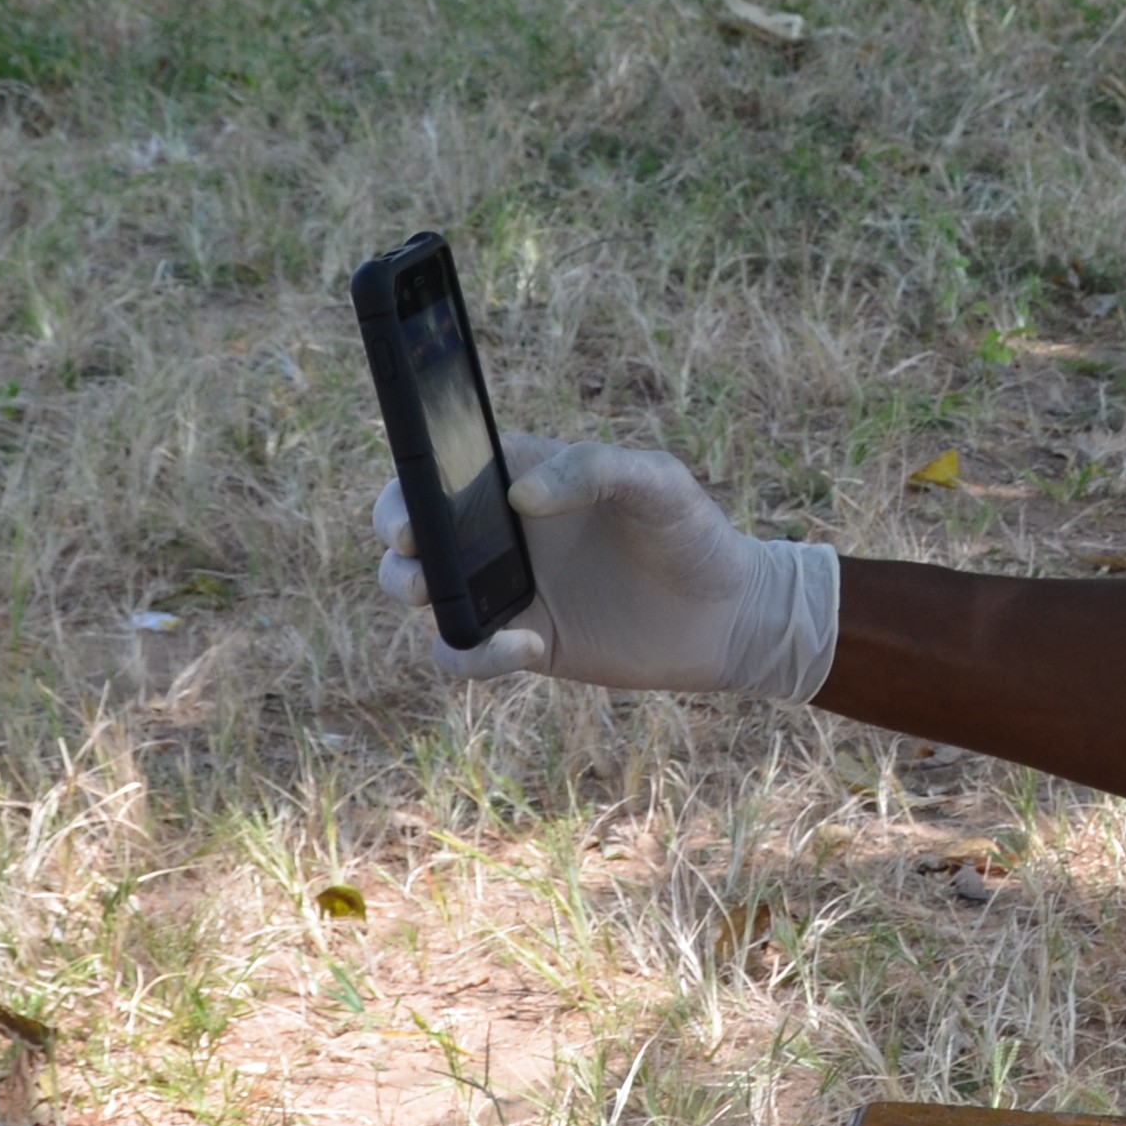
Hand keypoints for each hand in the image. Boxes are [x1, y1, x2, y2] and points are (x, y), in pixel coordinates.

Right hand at [371, 436, 839, 696]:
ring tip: (449, 598)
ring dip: (416, 594)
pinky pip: (466, 653)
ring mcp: (508, 589)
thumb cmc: (694, 533)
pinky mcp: (523, 643)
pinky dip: (474, 655)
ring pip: (427, 592)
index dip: (409, 485)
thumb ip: (594, 469)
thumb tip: (519, 494)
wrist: (729, 615)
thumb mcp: (657, 482)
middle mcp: (504, 531)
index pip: (443, 470)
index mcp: (524, 476)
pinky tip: (521, 646)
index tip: (410, 508)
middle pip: (415, 533)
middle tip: (414, 554)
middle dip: (397, 543)